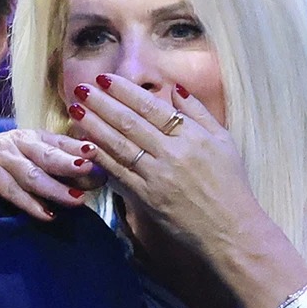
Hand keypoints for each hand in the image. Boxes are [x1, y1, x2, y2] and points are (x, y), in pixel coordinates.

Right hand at [0, 129, 106, 220]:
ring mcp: (3, 159)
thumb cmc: (2, 156)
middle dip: (69, 162)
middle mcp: (19, 144)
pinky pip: (11, 192)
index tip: (98, 152)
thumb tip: (94, 172)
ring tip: (77, 199)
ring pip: (31, 175)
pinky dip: (29, 204)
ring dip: (55, 188)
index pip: (60, 141)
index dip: (78, 146)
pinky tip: (47, 214)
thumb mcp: (28, 151)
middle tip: (90, 170)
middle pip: (47, 154)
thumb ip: (56, 159)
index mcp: (33, 136)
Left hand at [66, 74, 263, 253]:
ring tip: (76, 110)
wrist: (230, 229)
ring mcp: (157, 176)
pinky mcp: (146, 198)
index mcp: (191, 136)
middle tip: (82, 88)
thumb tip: (175, 89)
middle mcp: (172, 153)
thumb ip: (198, 113)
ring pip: (119, 146)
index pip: (151, 107)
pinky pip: (119, 173)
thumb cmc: (230, 184)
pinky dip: (100, 158)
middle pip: (130, 123)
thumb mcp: (223, 141)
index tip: (105, 78)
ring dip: (94, 126)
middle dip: (102, 103)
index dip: (125, 91)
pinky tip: (84, 145)